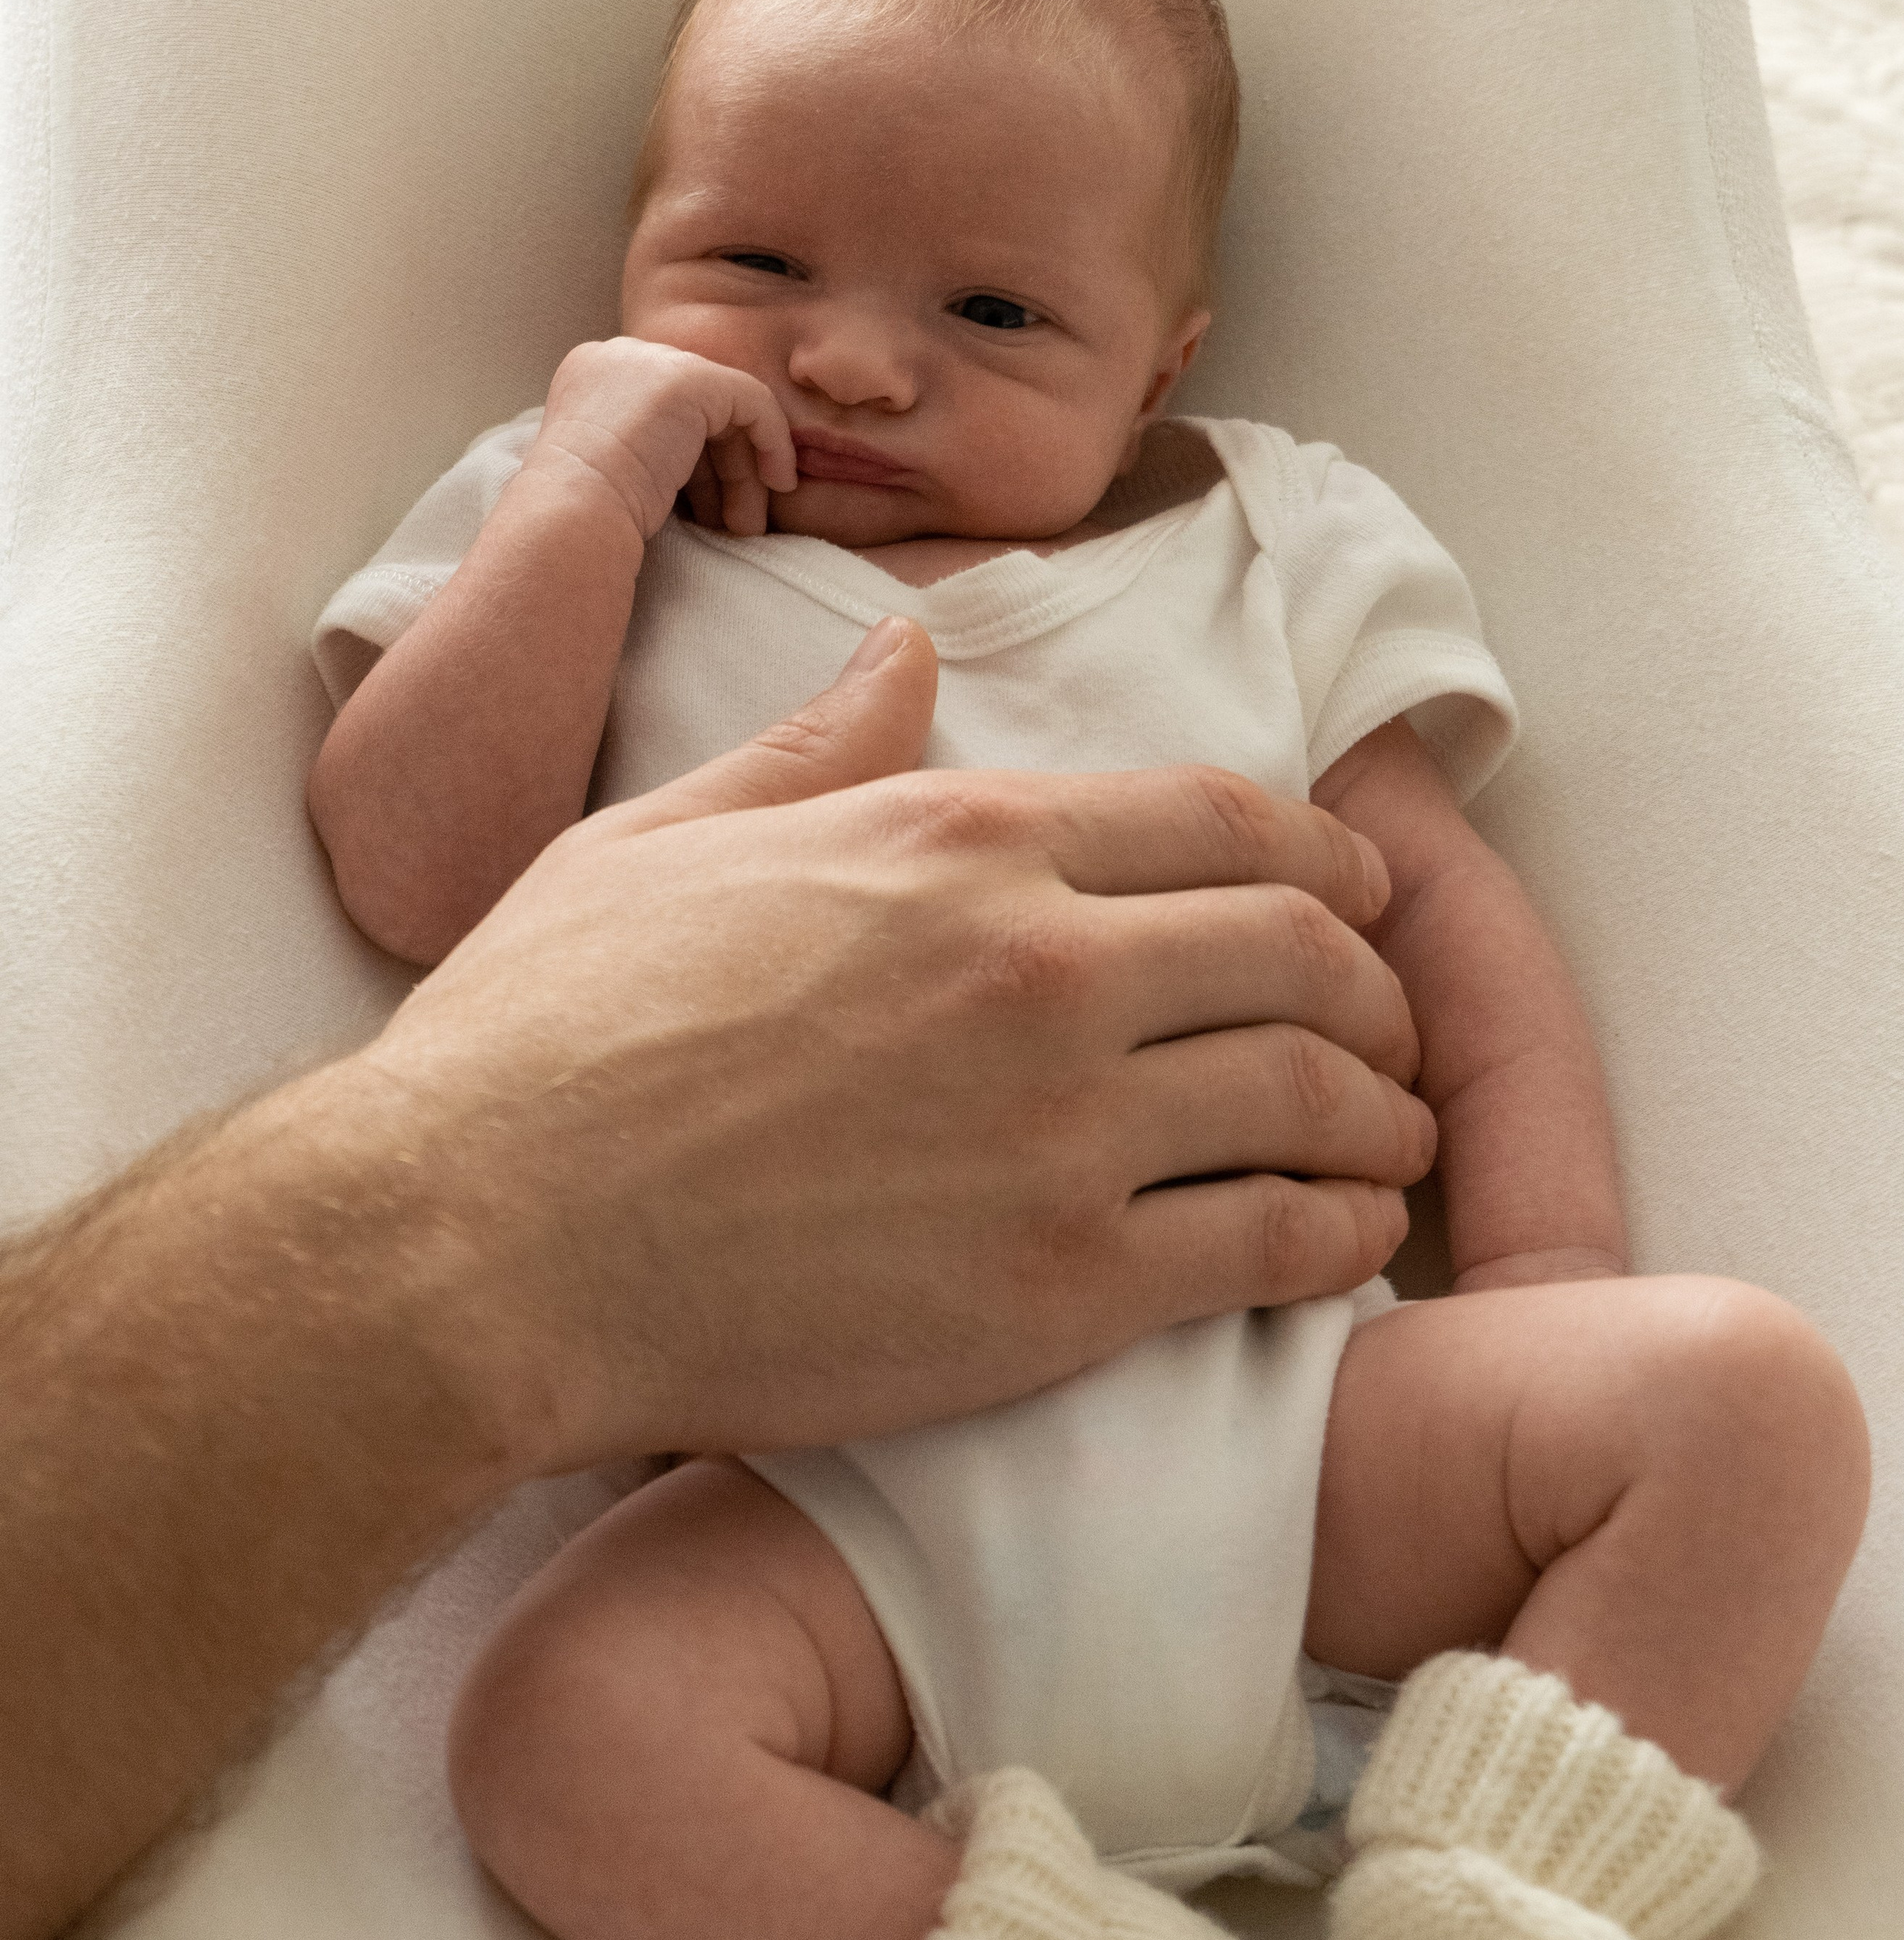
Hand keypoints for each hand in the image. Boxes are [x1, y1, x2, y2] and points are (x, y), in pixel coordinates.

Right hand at [358, 618, 1433, 1467]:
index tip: (1359, 891)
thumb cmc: (543, 1037)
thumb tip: (910, 652)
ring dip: (1383, 1110)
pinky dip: (1338, 1235)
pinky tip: (1346, 1241)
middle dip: (1377, 981)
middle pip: (1300, 945)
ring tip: (1393, 1139)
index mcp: (953, 837)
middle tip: (1392, 1024)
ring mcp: (1062, 1125)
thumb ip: (818, 749)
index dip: (1325, 853)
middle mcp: (1039, 960)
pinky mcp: (1061, 1287)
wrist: (474, 1243)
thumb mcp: (666, 837)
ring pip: (1313, 1091)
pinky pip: (1271, 1242)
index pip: (1219, 816)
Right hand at [530, 336, 796, 540]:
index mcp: (592, 376)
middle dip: (721, 469)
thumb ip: (647, 450)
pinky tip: (777, 483)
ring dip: (744, 471)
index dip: (692, 459)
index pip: (660, 408)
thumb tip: (689, 469)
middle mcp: (619, 357)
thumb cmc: (585, 515)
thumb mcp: (612, 469)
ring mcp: (653, 362)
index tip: (705, 508)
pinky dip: (773, 441)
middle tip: (736, 522)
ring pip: (723, 409)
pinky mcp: (690, 379)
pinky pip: (752, 400)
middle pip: (693, 407)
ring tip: (748, 525)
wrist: (572, 514)